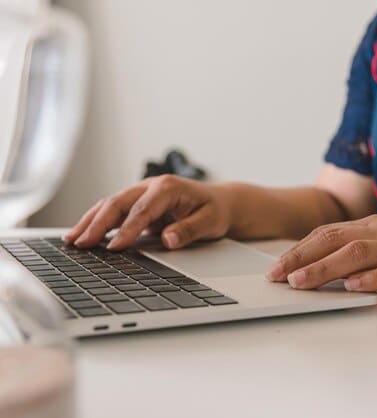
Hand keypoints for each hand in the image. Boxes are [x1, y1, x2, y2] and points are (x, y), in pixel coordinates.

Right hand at [64, 175, 232, 249]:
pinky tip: (83, 235)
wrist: (220, 203)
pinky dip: (97, 222)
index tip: (115, 247)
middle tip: (81, 244)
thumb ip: (189, 230)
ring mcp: (142, 193)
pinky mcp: (137, 204)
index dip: (127, 229)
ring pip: (110, 205)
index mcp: (168, 187)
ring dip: (91, 221)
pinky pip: (114, 212)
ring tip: (72, 240)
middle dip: (98, 223)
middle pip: (118, 203)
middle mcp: (151, 186)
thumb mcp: (210, 222)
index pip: (142, 210)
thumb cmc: (215, 211)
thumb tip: (168, 239)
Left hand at [266, 215, 376, 301]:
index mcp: (375, 227)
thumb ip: (365, 250)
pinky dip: (372, 278)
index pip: (328, 234)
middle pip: (334, 239)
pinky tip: (353, 287)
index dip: (299, 249)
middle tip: (275, 276)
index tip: (276, 267)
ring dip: (326, 268)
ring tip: (301, 283)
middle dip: (301, 257)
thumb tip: (327, 268)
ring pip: (358, 253)